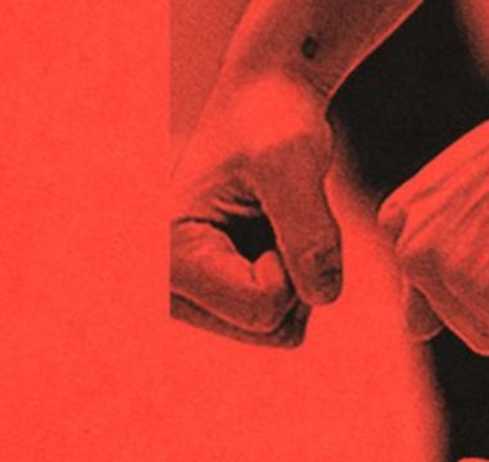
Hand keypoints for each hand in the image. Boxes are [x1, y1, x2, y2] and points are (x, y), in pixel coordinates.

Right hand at [166, 67, 343, 344]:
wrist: (261, 105)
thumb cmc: (270, 119)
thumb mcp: (293, 160)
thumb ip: (309, 229)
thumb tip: (322, 295)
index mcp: (166, 258)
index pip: (263, 309)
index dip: (293, 263)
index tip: (272, 208)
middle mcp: (167, 290)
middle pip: (271, 328)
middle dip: (296, 274)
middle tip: (276, 213)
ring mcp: (191, 302)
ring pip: (281, 329)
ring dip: (298, 276)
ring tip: (273, 221)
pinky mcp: (214, 303)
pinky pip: (285, 321)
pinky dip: (296, 279)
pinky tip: (271, 235)